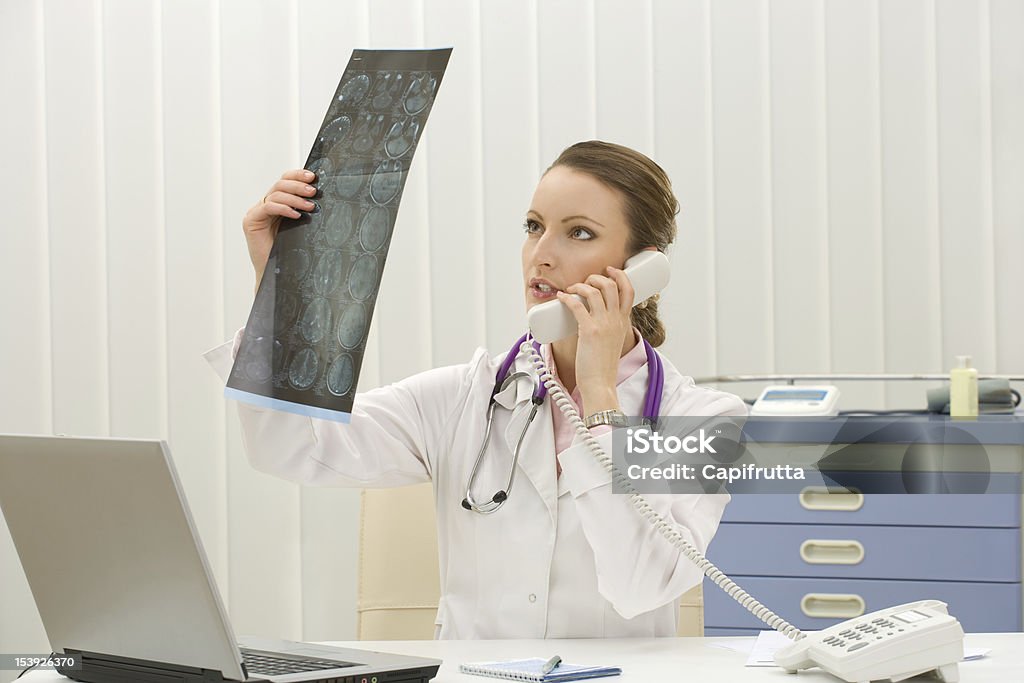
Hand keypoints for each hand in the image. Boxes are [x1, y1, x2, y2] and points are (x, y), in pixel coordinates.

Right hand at [243, 169, 317, 289]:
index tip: (313, 176)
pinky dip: (283, 208)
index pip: (284, 181)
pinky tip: (296, 215)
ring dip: (295, 198)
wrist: (275, 274)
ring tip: (310, 206)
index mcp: (276, 204)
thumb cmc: (289, 252)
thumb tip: (320, 197)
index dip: (297, 175)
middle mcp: (265, 205)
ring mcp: (257, 212)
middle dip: (298, 185)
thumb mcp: (300, 227)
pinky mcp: (251, 221)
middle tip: (313, 191)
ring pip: (275, 194)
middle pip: (280, 184)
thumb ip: (303, 211)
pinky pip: (268, 207)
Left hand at [557, 266, 635, 411]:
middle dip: (597, 277)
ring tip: (571, 289)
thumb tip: (590, 316)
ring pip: (595, 291)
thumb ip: (608, 328)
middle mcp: (616, 320)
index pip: (629, 291)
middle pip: (612, 285)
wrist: (600, 383)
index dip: (620, 276)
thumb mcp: (613, 342)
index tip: (610, 270)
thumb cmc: (603, 366)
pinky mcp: (589, 331)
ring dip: (580, 285)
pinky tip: (561, 298)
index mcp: (624, 322)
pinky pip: (577, 305)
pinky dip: (567, 298)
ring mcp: (603, 324)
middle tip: (586, 281)